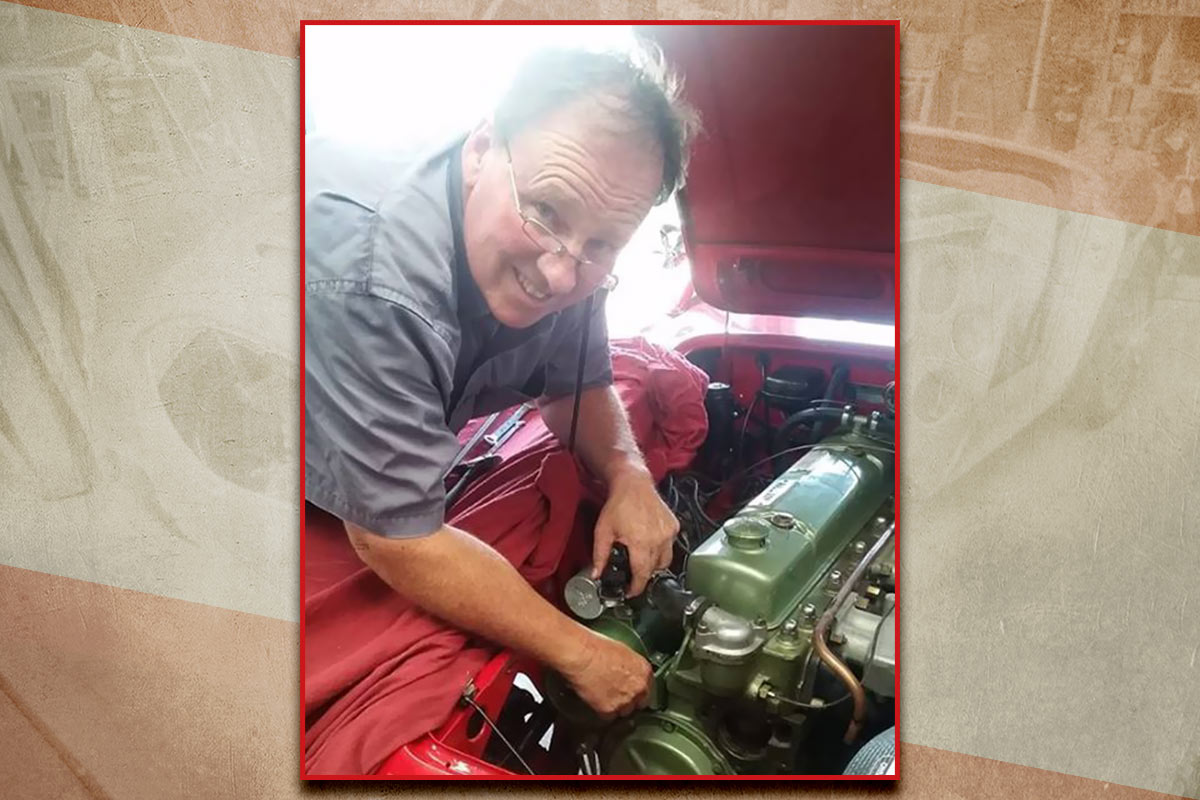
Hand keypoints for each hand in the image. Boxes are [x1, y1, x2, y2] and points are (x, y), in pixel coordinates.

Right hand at [559, 631, 651, 717]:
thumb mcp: (620, 650)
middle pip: (636, 703)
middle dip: (626, 701)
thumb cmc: (594, 647)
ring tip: (600, 695)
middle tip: (611, 693)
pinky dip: (600, 711)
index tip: (626, 689)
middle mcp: (638, 688)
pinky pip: (607, 717)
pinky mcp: (609, 711)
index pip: (646, 689)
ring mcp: (625, 702)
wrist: (580, 655)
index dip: (634, 690)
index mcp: (644, 671)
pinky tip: (593, 699)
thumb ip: (629, 666)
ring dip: (613, 707)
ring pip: (622, 712)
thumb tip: (624, 672)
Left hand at [592, 467, 679, 596]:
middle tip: (633, 577)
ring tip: (641, 560)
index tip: (630, 592)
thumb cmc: (618, 505)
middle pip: (654, 570)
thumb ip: (599, 555)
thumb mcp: (603, 531)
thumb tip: (596, 575)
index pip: (642, 574)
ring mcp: (668, 533)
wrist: (634, 483)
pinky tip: (650, 543)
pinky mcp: (674, 526)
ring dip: (654, 565)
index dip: (636, 588)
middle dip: (643, 576)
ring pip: (665, 561)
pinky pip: (670, 546)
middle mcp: (658, 539)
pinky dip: (661, 550)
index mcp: (640, 542)